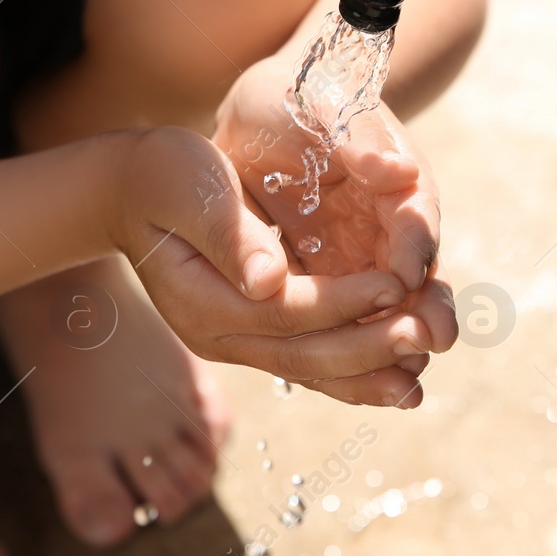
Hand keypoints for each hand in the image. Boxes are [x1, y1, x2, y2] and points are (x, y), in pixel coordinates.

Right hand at [107, 126, 434, 406]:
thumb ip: (231, 234)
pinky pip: (307, 363)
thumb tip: (269, 281)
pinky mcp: (252, 337)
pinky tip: (395, 380)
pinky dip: (352, 373)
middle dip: (367, 346)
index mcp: (200, 297)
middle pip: (301, 352)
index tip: (394, 285)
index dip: (342, 300)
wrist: (133, 192)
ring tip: (419, 379)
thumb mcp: (192, 188)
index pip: (284, 310)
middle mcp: (216, 334)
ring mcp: (233, 342)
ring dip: (366, 375)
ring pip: (308, 368)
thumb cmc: (166, 175)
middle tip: (423, 336)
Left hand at [212, 56, 456, 353]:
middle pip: (415, 272)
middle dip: (424, 307)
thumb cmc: (301, 99)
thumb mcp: (326, 108)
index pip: (413, 216)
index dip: (414, 247)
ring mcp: (366, 255)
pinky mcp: (336, 276)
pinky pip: (351, 317)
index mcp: (397, 180)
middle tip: (433, 341)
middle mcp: (390, 225)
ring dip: (396, 339)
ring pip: (388, 305)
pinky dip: (356, 346)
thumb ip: (359, 140)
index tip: (412, 278)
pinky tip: (361, 385)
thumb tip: (397, 171)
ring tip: (407, 380)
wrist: (270, 110)